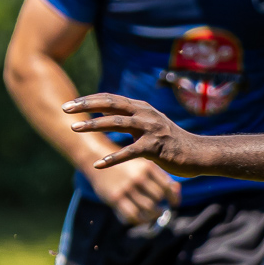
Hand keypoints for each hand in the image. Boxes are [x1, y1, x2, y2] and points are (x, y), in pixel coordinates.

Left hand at [63, 93, 213, 174]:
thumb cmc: (170, 143)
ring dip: (93, 125)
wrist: (199, 154)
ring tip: (73, 128)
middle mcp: (145, 114)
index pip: (111, 99)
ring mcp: (151, 129)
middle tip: (65, 109)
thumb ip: (129, 123)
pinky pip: (131, 151)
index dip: (89, 100)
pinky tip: (98, 165)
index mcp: (141, 109)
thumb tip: (105, 118)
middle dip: (86, 106)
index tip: (69, 104)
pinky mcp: (156, 147)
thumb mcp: (148, 128)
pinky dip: (114, 158)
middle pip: (111, 105)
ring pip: (117, 123)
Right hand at [88, 158, 181, 226]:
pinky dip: (140, 220)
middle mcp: (138, 177)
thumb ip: (160, 177)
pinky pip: (133, 216)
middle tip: (160, 208)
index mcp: (147, 167)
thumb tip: (177, 191)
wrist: (96, 158)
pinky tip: (141, 218)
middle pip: (158, 198)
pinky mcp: (115, 198)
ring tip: (153, 214)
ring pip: (148, 208)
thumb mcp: (142, 165)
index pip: (167, 187)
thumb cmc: (125, 165)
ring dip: (152, 214)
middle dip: (161, 204)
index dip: (173, 198)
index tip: (174, 204)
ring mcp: (126, 188)